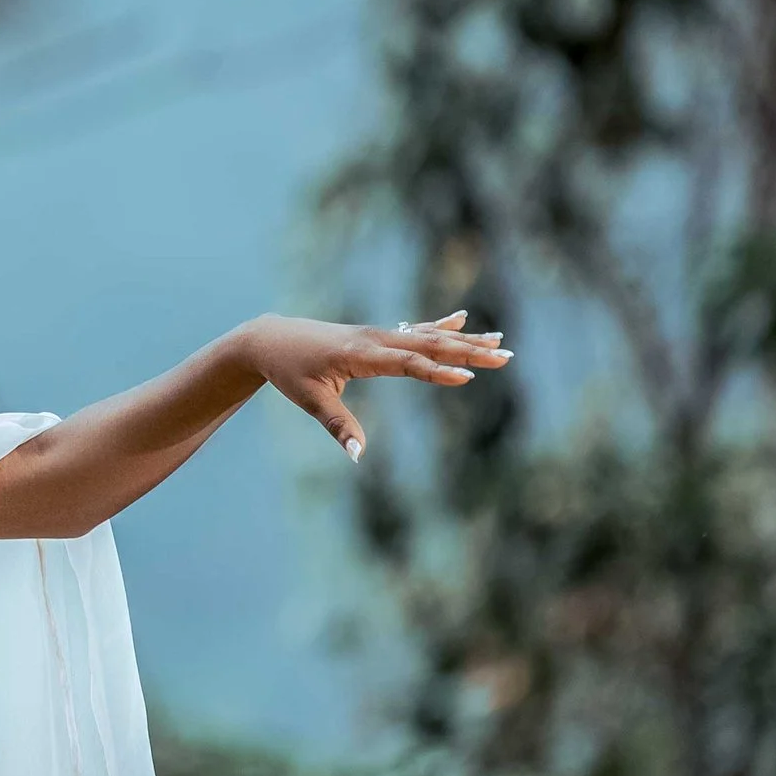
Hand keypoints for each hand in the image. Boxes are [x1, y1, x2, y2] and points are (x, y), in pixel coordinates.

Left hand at [239, 309, 510, 460]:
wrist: (271, 339)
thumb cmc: (289, 371)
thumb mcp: (310, 400)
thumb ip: (338, 426)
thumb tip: (358, 456)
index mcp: (360, 354)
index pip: (406, 362)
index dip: (436, 371)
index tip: (467, 377)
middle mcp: (375, 338)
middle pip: (428, 344)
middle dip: (468, 352)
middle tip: (504, 356)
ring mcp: (378, 334)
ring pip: (427, 335)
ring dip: (464, 340)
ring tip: (498, 341)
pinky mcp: (376, 335)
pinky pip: (414, 329)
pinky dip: (440, 326)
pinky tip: (462, 319)